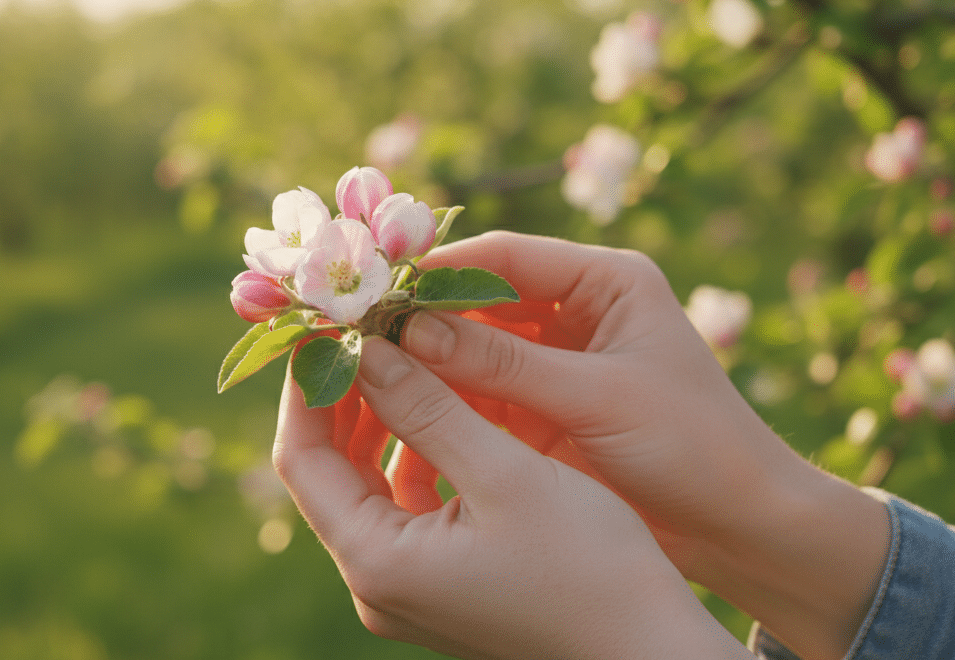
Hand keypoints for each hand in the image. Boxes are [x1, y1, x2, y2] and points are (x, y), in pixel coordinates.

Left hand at [272, 338, 752, 659]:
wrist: (652, 651)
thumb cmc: (590, 566)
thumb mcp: (505, 473)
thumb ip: (428, 408)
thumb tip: (367, 350)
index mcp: (377, 562)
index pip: (301, 459)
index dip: (308, 386)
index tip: (329, 327)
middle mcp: (377, 586)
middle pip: (328, 473)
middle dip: (345, 397)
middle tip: (370, 329)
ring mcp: (407, 592)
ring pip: (367, 487)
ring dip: (382, 422)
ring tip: (408, 354)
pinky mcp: (439, 587)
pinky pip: (404, 508)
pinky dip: (416, 455)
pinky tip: (443, 408)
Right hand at [402, 231, 889, 659]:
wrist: (740, 527)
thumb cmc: (693, 447)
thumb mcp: (598, 398)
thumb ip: (504, 366)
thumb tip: (410, 332)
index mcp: (608, 281)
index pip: (505, 257)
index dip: (438, 269)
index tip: (378, 288)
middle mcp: (577, 311)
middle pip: (480, 300)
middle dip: (422, 317)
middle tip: (357, 330)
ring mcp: (558, 362)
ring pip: (471, 349)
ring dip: (426, 361)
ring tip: (366, 369)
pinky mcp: (544, 408)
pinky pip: (479, 393)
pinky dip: (444, 401)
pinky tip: (400, 409)